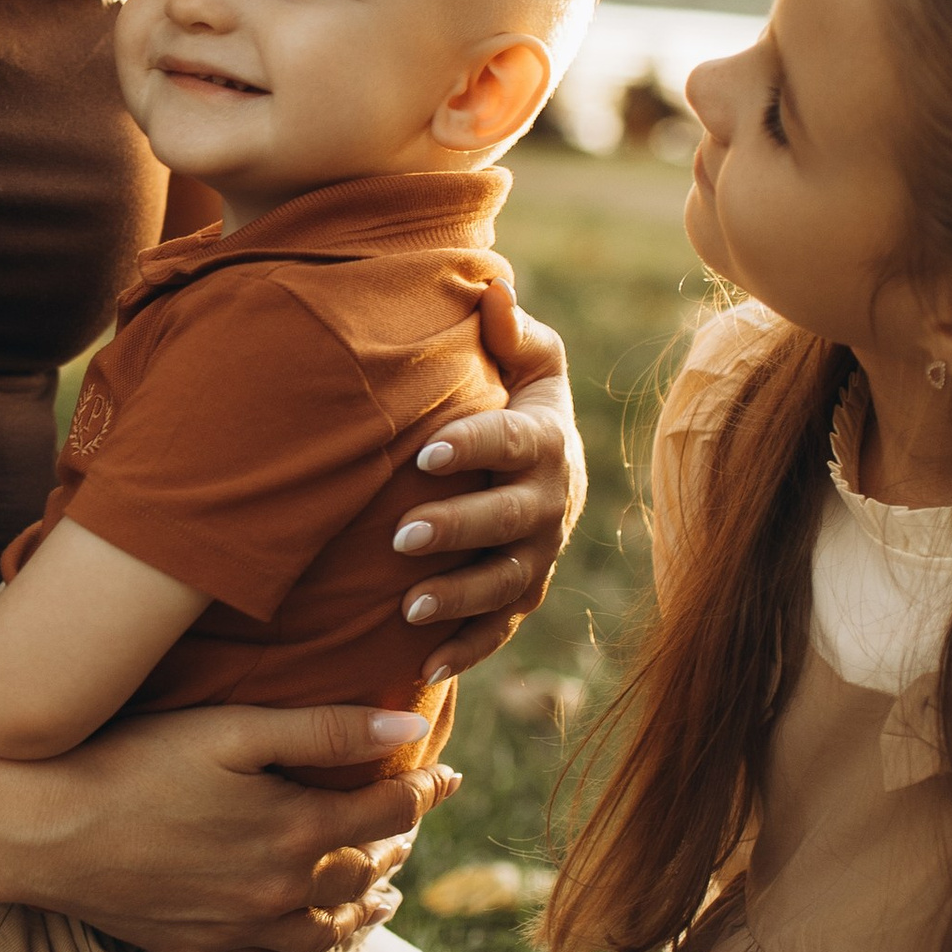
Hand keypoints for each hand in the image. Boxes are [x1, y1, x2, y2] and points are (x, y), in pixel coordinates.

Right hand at [3, 700, 457, 951]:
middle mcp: (279, 890)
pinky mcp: (201, 950)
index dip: (424, 788)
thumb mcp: (231, 729)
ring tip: (386, 891)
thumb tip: (409, 725)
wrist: (42, 831)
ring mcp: (241, 928)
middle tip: (411, 822)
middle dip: (396, 842)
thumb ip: (323, 730)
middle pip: (362, 869)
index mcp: (296, 830)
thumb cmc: (132, 761)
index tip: (446, 772)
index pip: (387, 810)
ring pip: (328, 926)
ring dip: (364, 905)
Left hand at [393, 287, 585, 674]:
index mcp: (546, 440)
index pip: (513, 442)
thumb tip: (493, 285)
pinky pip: (499, 630)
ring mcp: (538, 556)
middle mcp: (550, 503)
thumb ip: (510, 330)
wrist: (539, 465)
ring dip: (460, 598)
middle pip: (510, 520)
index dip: (474, 447)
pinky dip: (466, 651)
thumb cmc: (514, 396)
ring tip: (407, 606)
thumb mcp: (526, 359)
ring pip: (506, 584)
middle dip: (459, 529)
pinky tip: (425, 666)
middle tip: (402, 535)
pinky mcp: (520, 598)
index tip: (426, 453)